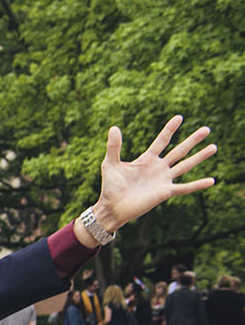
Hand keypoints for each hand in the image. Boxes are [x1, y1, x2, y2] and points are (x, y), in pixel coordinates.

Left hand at [95, 116, 217, 229]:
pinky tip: (211, 180)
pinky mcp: (165, 192)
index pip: (162, 141)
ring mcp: (163, 179)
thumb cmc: (110, 186)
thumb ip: (114, 146)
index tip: (179, 117)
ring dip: (200, 157)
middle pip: (179, 151)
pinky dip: (198, 184)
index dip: (170, 129)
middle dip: (193, 140)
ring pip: (185, 165)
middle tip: (207, 129)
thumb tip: (114, 127)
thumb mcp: (111, 164)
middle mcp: (158, 168)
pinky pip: (185, 188)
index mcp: (146, 159)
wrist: (112, 207)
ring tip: (214, 147)